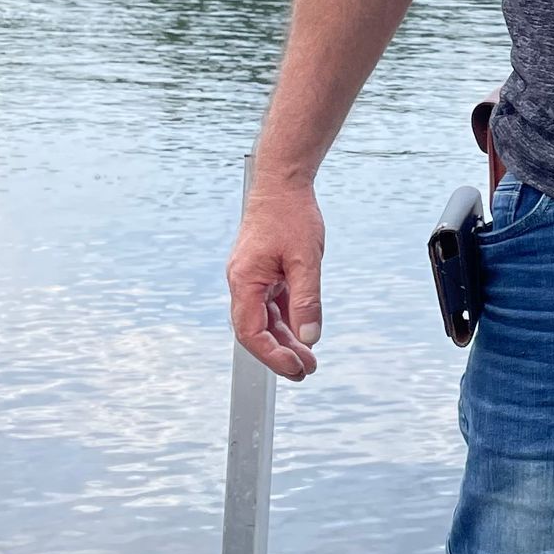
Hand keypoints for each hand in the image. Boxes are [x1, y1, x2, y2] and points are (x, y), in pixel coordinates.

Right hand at [227, 180, 324, 380]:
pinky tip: (302, 331)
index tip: (295, 368)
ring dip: (285, 340)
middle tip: (307, 370)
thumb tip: (310, 337)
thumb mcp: (306, 260)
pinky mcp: (262, 273)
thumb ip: (307, 300)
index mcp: (245, 281)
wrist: (282, 183)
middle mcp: (243, 283)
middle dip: (279, 354)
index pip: (251, 332)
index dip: (272, 356)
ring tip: (308, 358)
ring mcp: (251, 278)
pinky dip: (286, 320)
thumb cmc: (291, 215)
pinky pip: (271, 305)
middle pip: (255, 331)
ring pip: (264, 320)